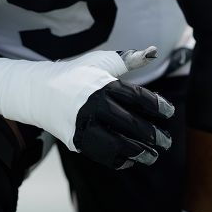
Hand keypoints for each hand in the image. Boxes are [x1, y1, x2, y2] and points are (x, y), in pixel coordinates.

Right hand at [72, 50, 175, 168]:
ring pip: (117, 144)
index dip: (157, 106)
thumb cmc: (77, 74)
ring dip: (138, 152)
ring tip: (152, 156)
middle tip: (166, 141)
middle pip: (131, 124)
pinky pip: (101, 155)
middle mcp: (95, 106)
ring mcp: (85, 125)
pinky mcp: (76, 140)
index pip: (138, 97)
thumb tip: (153, 51)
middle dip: (153, 135)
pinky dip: (117, 160)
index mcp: (104, 85)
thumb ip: (129, 59)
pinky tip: (130, 160)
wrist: (41, 91)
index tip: (170, 112)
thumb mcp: (102, 62)